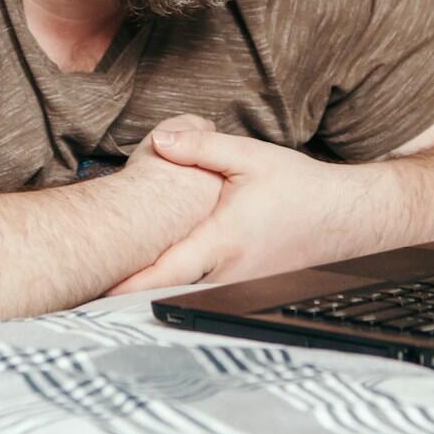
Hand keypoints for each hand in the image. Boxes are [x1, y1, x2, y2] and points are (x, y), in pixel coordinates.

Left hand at [107, 129, 358, 294]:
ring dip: (153, 281)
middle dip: (129, 282)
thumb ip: (202, 147)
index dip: (127, 282)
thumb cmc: (298, 188)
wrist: (343, 218)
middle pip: (166, 287)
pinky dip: (178, 281)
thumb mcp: (251, 157)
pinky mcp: (242, 289)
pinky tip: (159, 265)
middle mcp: (226, 274)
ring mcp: (235, 287)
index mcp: (222, 241)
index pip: (165, 271)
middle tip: (90, 268)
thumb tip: (159, 142)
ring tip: (114, 267)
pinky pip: (201, 289)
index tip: (96, 282)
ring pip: (183, 291)